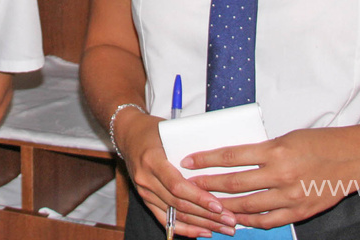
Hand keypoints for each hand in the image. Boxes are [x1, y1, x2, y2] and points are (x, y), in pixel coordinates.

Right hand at [115, 110, 239, 236]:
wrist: (129, 134)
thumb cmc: (153, 130)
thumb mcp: (170, 133)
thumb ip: (190, 150)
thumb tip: (221, 164)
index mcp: (152, 160)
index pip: (177, 185)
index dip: (199, 198)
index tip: (219, 206)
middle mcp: (145, 178)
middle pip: (179, 204)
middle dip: (207, 216)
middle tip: (230, 221)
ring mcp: (144, 191)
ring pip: (176, 215)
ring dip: (201, 224)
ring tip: (224, 228)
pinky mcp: (145, 199)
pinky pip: (166, 220)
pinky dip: (185, 229)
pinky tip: (202, 232)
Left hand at [182, 127, 359, 228]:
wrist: (354, 158)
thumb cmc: (320, 143)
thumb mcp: (286, 138)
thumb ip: (261, 151)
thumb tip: (231, 158)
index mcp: (276, 151)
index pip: (231, 156)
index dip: (206, 160)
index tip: (188, 161)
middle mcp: (281, 174)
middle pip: (234, 183)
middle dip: (207, 185)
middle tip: (188, 185)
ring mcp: (291, 196)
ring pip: (247, 206)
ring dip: (223, 206)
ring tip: (206, 204)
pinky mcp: (300, 211)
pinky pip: (268, 220)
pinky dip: (249, 221)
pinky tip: (235, 219)